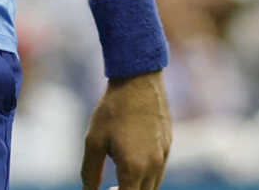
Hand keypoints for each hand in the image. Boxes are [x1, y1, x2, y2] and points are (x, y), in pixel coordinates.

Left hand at [81, 70, 170, 189]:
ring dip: (138, 188)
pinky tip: (132, 162)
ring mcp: (163, 155)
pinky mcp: (168, 144)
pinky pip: (159, 171)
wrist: (138, 78)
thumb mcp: (94, 141)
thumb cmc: (112, 109)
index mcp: (134, 168)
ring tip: (119, 180)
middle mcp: (153, 166)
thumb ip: (90, 173)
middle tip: (109, 189)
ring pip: (153, 187)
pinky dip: (146, 177)